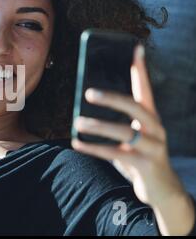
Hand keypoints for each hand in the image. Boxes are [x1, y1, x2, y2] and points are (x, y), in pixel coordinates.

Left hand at [71, 45, 194, 234]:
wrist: (162, 190)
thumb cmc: (141, 156)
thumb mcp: (133, 136)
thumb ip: (119, 122)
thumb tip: (85, 107)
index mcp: (151, 118)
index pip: (146, 89)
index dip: (140, 70)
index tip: (134, 48)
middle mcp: (156, 129)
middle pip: (135, 107)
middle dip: (113, 98)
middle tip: (88, 93)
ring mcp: (153, 147)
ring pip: (124, 132)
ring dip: (98, 127)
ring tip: (77, 122)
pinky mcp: (145, 165)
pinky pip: (115, 154)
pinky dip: (94, 148)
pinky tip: (77, 143)